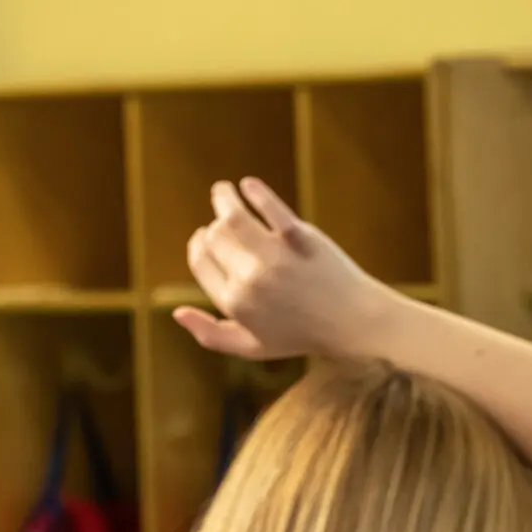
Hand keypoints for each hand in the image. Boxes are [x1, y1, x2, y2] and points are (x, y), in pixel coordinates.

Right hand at [172, 177, 391, 363]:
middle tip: (219, 221)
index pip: (200, 261)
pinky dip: (255, 191)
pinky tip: (248, 184)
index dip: (198, 245)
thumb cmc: (303, 334)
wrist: (354, 322)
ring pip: (232, 216)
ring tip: (223, 190)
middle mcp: (250, 279)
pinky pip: (271, 207)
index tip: (204, 236)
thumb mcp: (253, 347)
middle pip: (214, 237)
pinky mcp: (301, 237)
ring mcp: (275, 257)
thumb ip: (211, 335)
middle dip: (211, 226)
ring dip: (222, 197)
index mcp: (235, 302)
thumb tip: (177, 313)